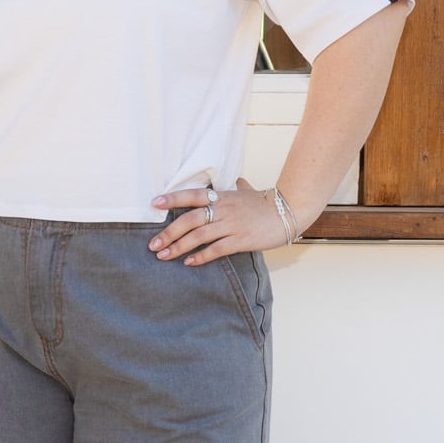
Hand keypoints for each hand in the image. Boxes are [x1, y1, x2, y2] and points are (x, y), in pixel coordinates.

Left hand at [148, 178, 297, 265]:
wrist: (290, 210)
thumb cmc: (268, 203)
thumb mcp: (250, 191)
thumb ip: (241, 187)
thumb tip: (239, 180)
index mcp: (222, 196)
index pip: (192, 195)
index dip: (172, 198)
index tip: (154, 203)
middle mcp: (223, 209)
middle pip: (190, 219)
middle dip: (169, 232)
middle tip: (153, 244)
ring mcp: (232, 225)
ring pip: (199, 236)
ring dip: (178, 247)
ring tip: (163, 255)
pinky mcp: (241, 240)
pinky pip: (216, 250)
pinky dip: (200, 256)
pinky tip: (189, 262)